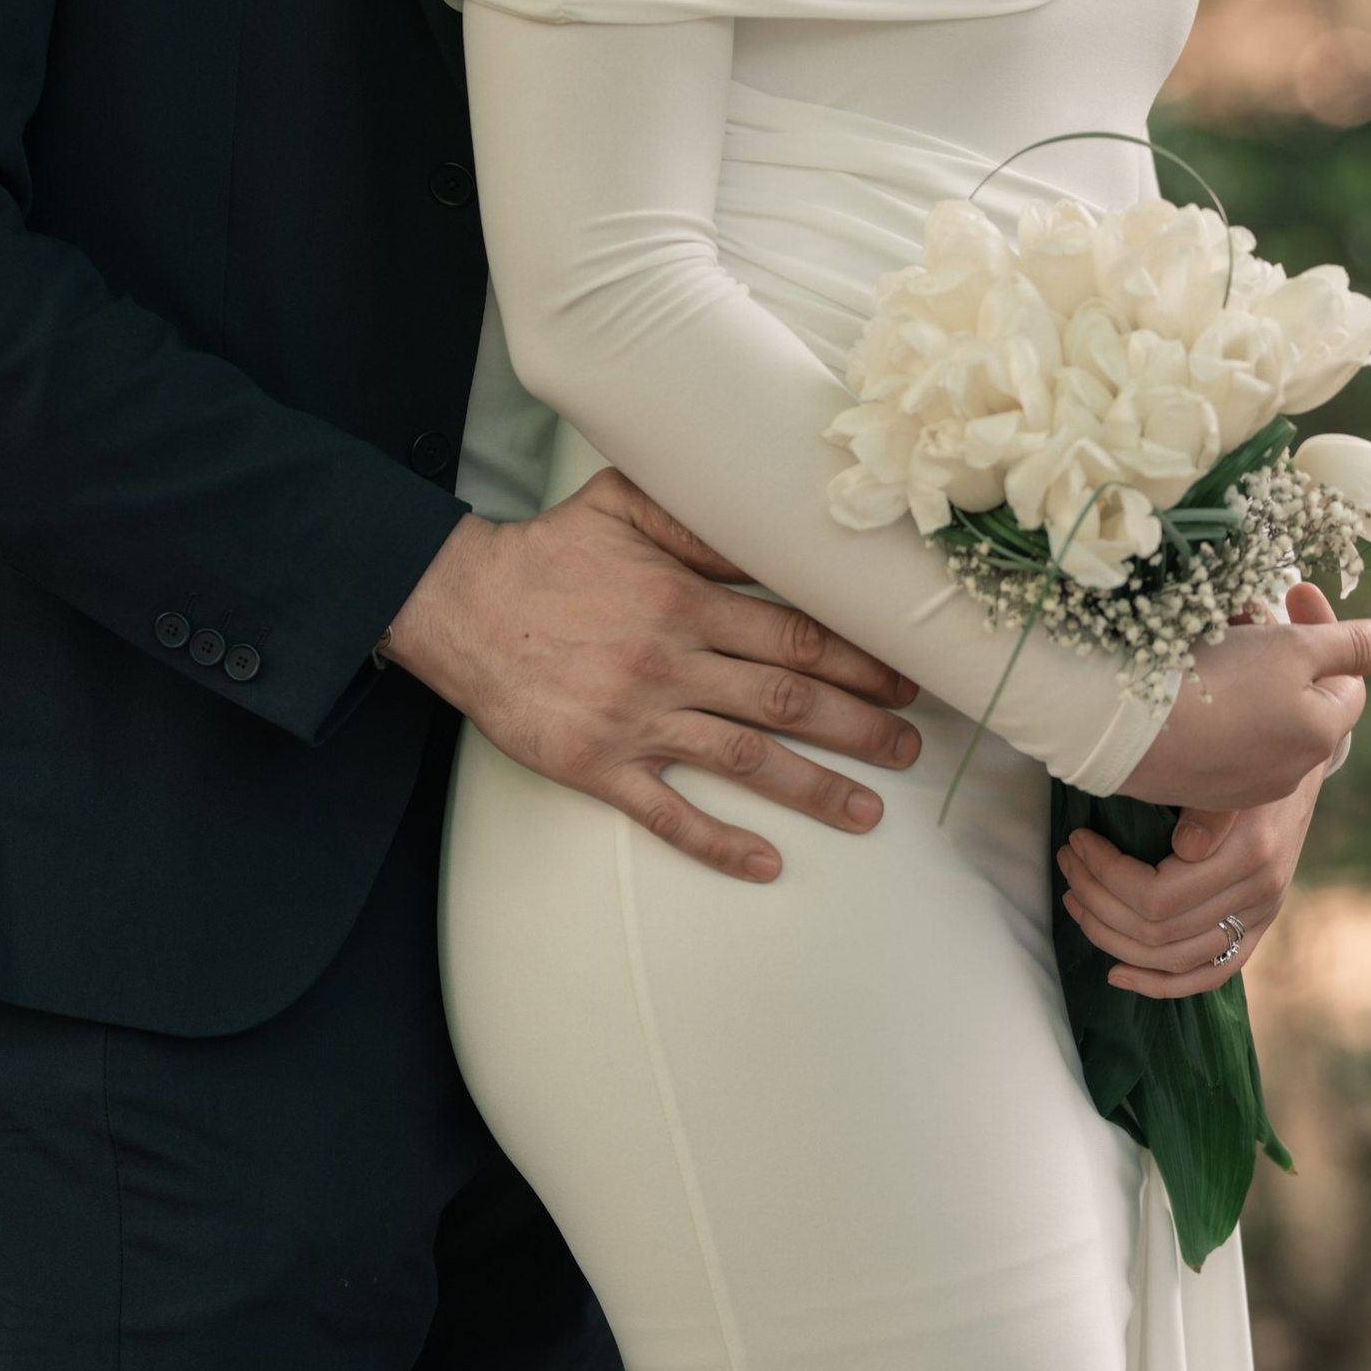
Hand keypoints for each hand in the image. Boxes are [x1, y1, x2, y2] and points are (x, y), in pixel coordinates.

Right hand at [379, 467, 921, 881]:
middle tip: (911, 746)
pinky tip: (765, 866)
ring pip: (746, 760)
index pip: (796, 636)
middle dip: (860, 726)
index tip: (902, 678)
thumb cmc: (546, 553)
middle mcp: (672, 663)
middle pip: (788, 700)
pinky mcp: (597, 765)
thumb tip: (771, 521)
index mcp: (685, 600)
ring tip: (869, 812)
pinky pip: (668, 814)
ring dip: (815, 788)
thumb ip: (700, 516)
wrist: (459, 605)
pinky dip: (719, 844)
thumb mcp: (624, 504)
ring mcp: (636, 719)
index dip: (857, 660)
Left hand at [1060, 585, 1348, 999]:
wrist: (1312, 744)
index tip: (1076, 839)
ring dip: (1114, 932)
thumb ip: (1289, 640)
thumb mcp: (1284, 670)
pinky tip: (1116, 975)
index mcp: (1254, 842)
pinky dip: (1159, 986)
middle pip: (1156, 928)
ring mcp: (1261, 908)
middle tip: (1068, 860)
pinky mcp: (1255, 924)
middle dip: (1100, 897)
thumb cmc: (1278, 706)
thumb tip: (1298, 590)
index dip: (1106, 878)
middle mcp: (1261, 886)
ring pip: (1171, 955)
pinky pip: (1207, 975)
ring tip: (1078, 889)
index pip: (1162, 896)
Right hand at [1121, 578, 1370, 810]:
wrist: (1129, 732)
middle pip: (1302, 698)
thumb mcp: (1295, 647)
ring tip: (1213, 637)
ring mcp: (1243, 785)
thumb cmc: (1220, 680)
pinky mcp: (1198, 788)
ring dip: (1248, 674)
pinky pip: (1221, 738)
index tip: (1291, 597)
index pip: (1348, 681)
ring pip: (1260, 716)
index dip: (1327, 634)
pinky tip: (1185, 677)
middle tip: (1246, 613)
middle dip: (1282, 650)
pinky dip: (1214, 704)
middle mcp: (1290, 770)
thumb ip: (1354, 643)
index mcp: (1321, 733)